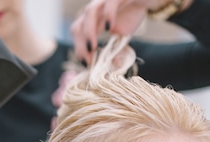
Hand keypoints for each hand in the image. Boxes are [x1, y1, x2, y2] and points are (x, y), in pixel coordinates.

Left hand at [71, 0, 191, 64]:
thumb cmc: (131, 14)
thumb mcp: (122, 35)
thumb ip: (115, 48)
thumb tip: (113, 66)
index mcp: (93, 19)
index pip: (78, 33)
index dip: (79, 48)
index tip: (86, 63)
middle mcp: (96, 9)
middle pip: (79, 24)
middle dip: (80, 43)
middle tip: (87, 59)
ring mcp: (106, 0)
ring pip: (90, 12)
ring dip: (88, 31)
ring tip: (92, 47)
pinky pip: (111, 2)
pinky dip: (108, 15)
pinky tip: (109, 28)